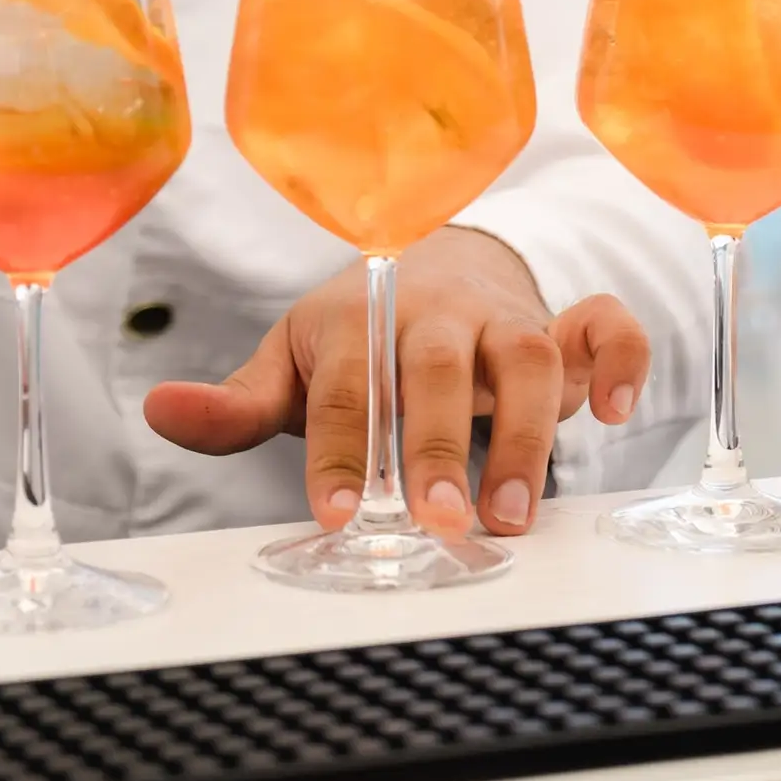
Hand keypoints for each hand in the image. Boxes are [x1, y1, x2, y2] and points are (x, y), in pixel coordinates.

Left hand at [143, 228, 651, 535]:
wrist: (440, 259)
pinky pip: (608, 325)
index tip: (337, 514)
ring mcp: (506, 314)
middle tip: (439, 521)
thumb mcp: (296, 361)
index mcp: (360, 317)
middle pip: (439, 368)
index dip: (342, 449)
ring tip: (515, 515)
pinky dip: (621, 358)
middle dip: (439, 444)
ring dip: (527, 433)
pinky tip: (615, 411)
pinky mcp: (565, 322)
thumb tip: (159, 411)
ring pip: (528, 357)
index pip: (348, 384)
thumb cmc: (361, 331)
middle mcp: (436, 312)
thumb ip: (239, 402)